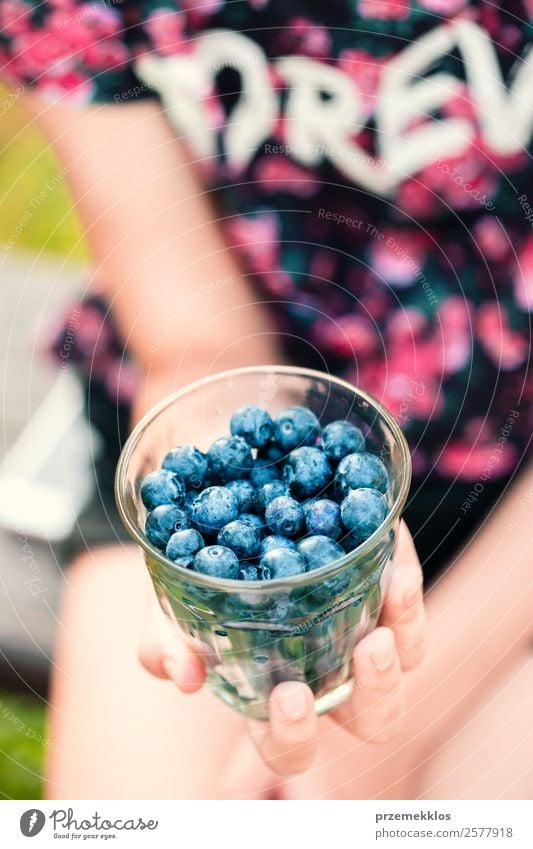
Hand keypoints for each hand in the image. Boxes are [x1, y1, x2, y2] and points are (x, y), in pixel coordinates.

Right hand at [139, 521, 425, 775]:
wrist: (222, 515)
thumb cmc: (192, 581)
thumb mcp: (166, 610)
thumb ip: (164, 645)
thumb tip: (185, 676)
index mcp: (272, 697)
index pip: (288, 745)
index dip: (293, 734)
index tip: (290, 695)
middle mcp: (326, 674)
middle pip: (372, 716)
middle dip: (378, 691)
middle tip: (370, 649)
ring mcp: (358, 632)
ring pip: (407, 657)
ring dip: (408, 629)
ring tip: (395, 589)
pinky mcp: (377, 587)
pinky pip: (406, 591)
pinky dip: (403, 569)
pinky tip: (390, 538)